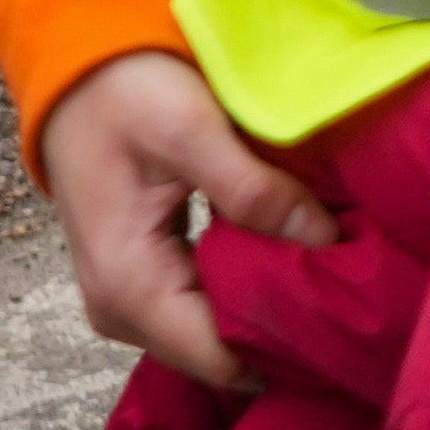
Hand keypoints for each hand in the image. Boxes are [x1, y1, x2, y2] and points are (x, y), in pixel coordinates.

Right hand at [39, 48, 323, 393]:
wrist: (74, 71)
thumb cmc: (126, 95)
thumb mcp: (192, 130)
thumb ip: (252, 189)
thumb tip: (324, 239)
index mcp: (129, 286)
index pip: (217, 357)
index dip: (284, 343)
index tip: (350, 314)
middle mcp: (120, 311)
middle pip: (216, 352)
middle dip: (283, 328)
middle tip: (356, 294)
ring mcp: (127, 297)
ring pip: (211, 331)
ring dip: (267, 308)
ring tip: (335, 278)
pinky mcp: (141, 277)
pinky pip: (201, 304)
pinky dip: (245, 288)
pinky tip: (292, 261)